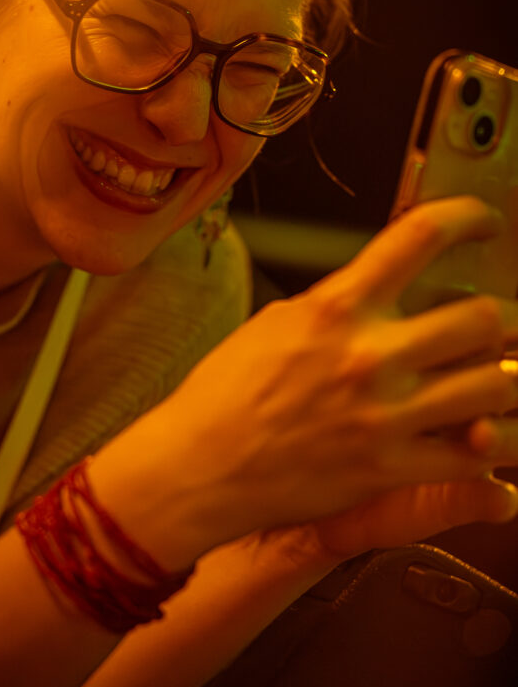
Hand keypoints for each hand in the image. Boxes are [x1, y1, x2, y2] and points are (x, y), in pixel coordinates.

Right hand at [90, 196, 517, 568]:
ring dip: (502, 377)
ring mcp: (385, 416)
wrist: (198, 467)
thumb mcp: (276, 323)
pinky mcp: (390, 468)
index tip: (486, 223)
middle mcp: (368, 355)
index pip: (420, 236)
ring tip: (491, 378)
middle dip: (495, 319)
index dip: (468, 217)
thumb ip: (337, 305)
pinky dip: (489, 444)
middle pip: (481, 316)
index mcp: (335, 308)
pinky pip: (476, 455)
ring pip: (496, 383)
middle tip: (487, 326)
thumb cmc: (225, 394)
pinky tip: (481, 435)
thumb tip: (379, 290)